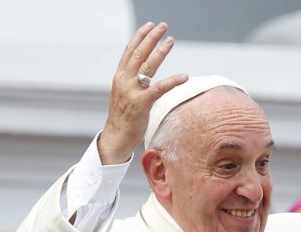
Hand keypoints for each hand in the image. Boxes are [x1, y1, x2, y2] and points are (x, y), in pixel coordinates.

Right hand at [98, 21, 188, 164]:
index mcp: (119, 77)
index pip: (129, 51)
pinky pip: (160, 88)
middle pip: (138, 53)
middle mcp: (124, 81)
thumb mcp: (124, 94)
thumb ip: (132, 82)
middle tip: (162, 26)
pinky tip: (184, 76)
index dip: (139, 37)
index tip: (149, 26)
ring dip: (160, 51)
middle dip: (151, 38)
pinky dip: (173, 81)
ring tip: (170, 40)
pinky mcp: (141, 103)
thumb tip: (143, 73)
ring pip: (148, 66)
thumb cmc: (123, 117)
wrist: (116, 137)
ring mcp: (132, 91)